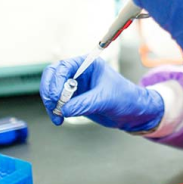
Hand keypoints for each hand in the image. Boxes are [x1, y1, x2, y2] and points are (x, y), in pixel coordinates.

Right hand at [39, 56, 162, 131]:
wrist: (133, 112)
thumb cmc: (125, 98)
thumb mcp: (105, 100)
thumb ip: (84, 104)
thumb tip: (64, 110)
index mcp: (88, 64)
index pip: (63, 66)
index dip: (56, 81)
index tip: (57, 97)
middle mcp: (79, 72)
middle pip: (53, 75)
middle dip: (49, 91)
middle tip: (53, 106)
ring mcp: (75, 85)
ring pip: (52, 89)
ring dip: (50, 103)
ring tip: (58, 117)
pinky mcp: (74, 98)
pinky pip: (57, 102)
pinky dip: (55, 110)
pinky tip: (59, 119)